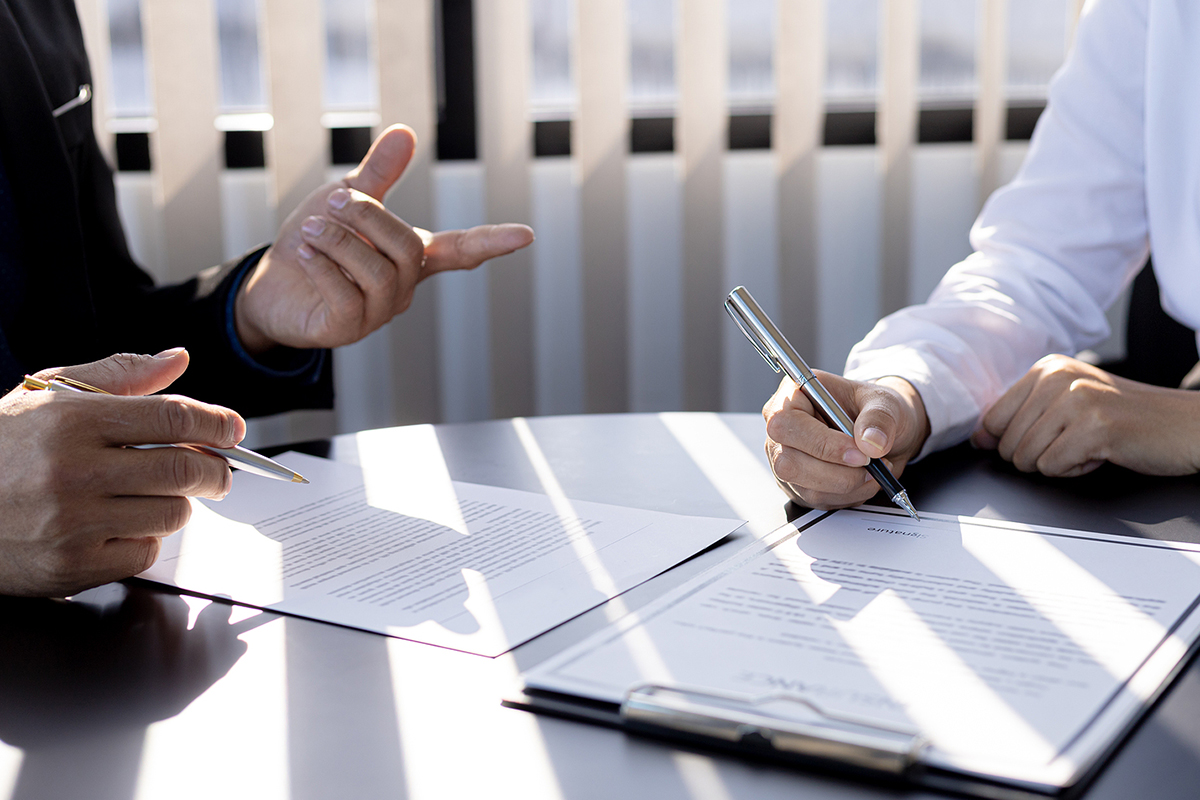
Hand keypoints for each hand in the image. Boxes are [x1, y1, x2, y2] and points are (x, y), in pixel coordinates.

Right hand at [0, 351, 245, 596]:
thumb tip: (178, 359)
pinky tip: (124, 524)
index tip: (233, 429)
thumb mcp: (47, 397)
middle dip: (216, 469)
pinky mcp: (73, 566)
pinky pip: (145, 552)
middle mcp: (74, 471)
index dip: (216, 422)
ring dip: (178, 503)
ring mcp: (74, 523)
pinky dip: (147, 538)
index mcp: (72, 420)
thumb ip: (119, 375)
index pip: (173, 416)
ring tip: (156, 494)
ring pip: (172, 513)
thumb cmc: (2, 447)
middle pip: (184, 468)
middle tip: (219, 469)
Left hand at [235, 124, 534, 352]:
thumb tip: (406, 131)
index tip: (526, 235)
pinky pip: (348, 298)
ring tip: (308, 229)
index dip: (493, 242)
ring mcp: (378, 313)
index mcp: (412, 257)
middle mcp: (402, 287)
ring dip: (339, 242)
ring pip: (378, 274)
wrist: (269, 286)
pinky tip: (304, 254)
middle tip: (334, 200)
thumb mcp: (345, 200)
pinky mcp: (347, 331)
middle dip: (369, 217)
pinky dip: (323, 268)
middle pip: (408, 249)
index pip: (461, 249)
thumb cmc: (315, 243)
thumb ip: (378, 174)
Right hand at [764, 374, 929, 508]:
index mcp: (793, 396)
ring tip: (874, 471)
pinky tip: (863, 479)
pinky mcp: (798, 484)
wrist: (880, 432)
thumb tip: (870, 443)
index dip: (821, 443)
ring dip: (848, 486)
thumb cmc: (873, 408)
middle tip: (870, 465)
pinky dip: (848, 496)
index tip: (859, 453)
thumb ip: (878, 418)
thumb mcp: (884, 402)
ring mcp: (787, 460)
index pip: (787, 424)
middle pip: (789, 463)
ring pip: (806, 488)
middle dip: (837, 472)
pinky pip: (818, 501)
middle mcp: (783, 430)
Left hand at [971, 354, 1199, 476]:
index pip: (991, 418)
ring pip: (1026, 458)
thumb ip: (1023, 414)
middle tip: (1076, 441)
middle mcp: (1057, 377)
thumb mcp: (1069, 402)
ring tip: (1089, 444)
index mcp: (1047, 367)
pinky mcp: (1093, 427)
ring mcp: (1075, 400)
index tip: (1043, 437)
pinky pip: (1052, 468)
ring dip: (1058, 463)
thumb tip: (979, 437)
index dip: (1008, 441)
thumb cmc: (1126, 417)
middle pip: (1007, 443)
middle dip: (1038, 455)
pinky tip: (1101, 452)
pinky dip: (1075, 470)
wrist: (1185, 425)